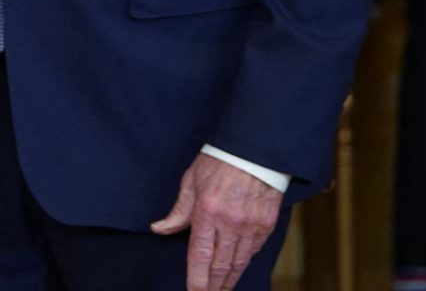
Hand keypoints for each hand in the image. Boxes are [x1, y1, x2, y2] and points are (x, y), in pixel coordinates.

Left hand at [150, 152, 283, 290]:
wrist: (254, 149)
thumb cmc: (218, 161)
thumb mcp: (191, 181)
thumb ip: (178, 211)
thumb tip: (159, 229)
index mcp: (207, 212)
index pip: (200, 256)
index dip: (197, 279)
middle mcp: (230, 223)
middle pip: (220, 265)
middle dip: (213, 285)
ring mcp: (251, 225)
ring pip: (239, 262)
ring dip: (229, 279)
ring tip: (221, 290)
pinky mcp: (267, 224)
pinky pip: (254, 250)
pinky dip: (244, 262)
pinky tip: (237, 269)